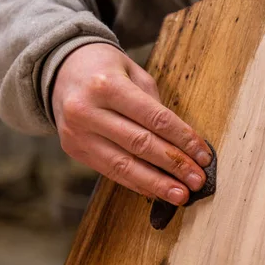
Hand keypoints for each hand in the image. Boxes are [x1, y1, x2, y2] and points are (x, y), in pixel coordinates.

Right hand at [52, 43, 211, 205]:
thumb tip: (183, 145)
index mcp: (107, 86)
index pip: (155, 119)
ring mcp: (78, 133)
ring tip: (180, 195)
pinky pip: (111, 172)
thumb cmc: (106, 70)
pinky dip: (137, 183)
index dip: (183, 140)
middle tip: (197, 180)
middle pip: (140, 144)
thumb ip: (156, 107)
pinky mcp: (74, 150)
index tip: (203, 156)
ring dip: (156, 183)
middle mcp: (87, 111)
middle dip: (174, 165)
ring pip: (124, 165)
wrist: (60, 70)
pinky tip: (156, 191)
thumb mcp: (134, 74)